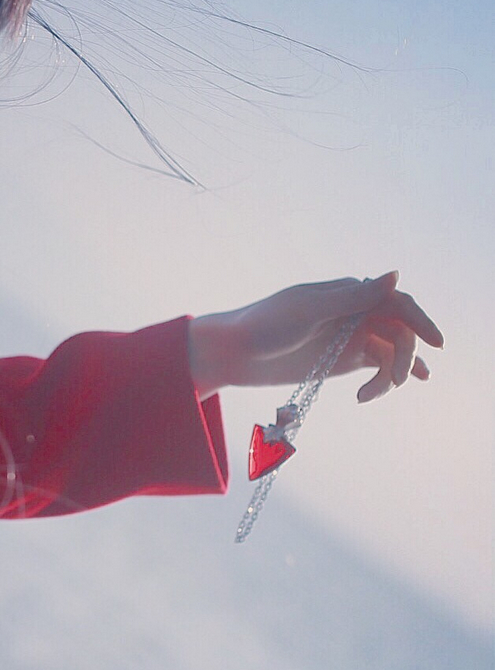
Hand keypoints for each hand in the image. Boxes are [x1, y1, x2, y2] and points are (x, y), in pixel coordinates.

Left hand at [188, 271, 443, 400]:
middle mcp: (355, 313)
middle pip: (399, 331)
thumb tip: (396, 275)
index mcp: (349, 293)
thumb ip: (353, 297)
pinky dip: (387, 377)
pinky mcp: (341, 361)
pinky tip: (392, 387)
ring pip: (390, 351)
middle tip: (392, 382)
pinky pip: (376, 366)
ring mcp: (349, 338)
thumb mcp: (308, 310)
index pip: (397, 303)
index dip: (421, 321)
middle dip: (403, 355)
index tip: (437, 344)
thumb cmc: (264, 325)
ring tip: (370, 394)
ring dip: (393, 372)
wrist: (232, 353)